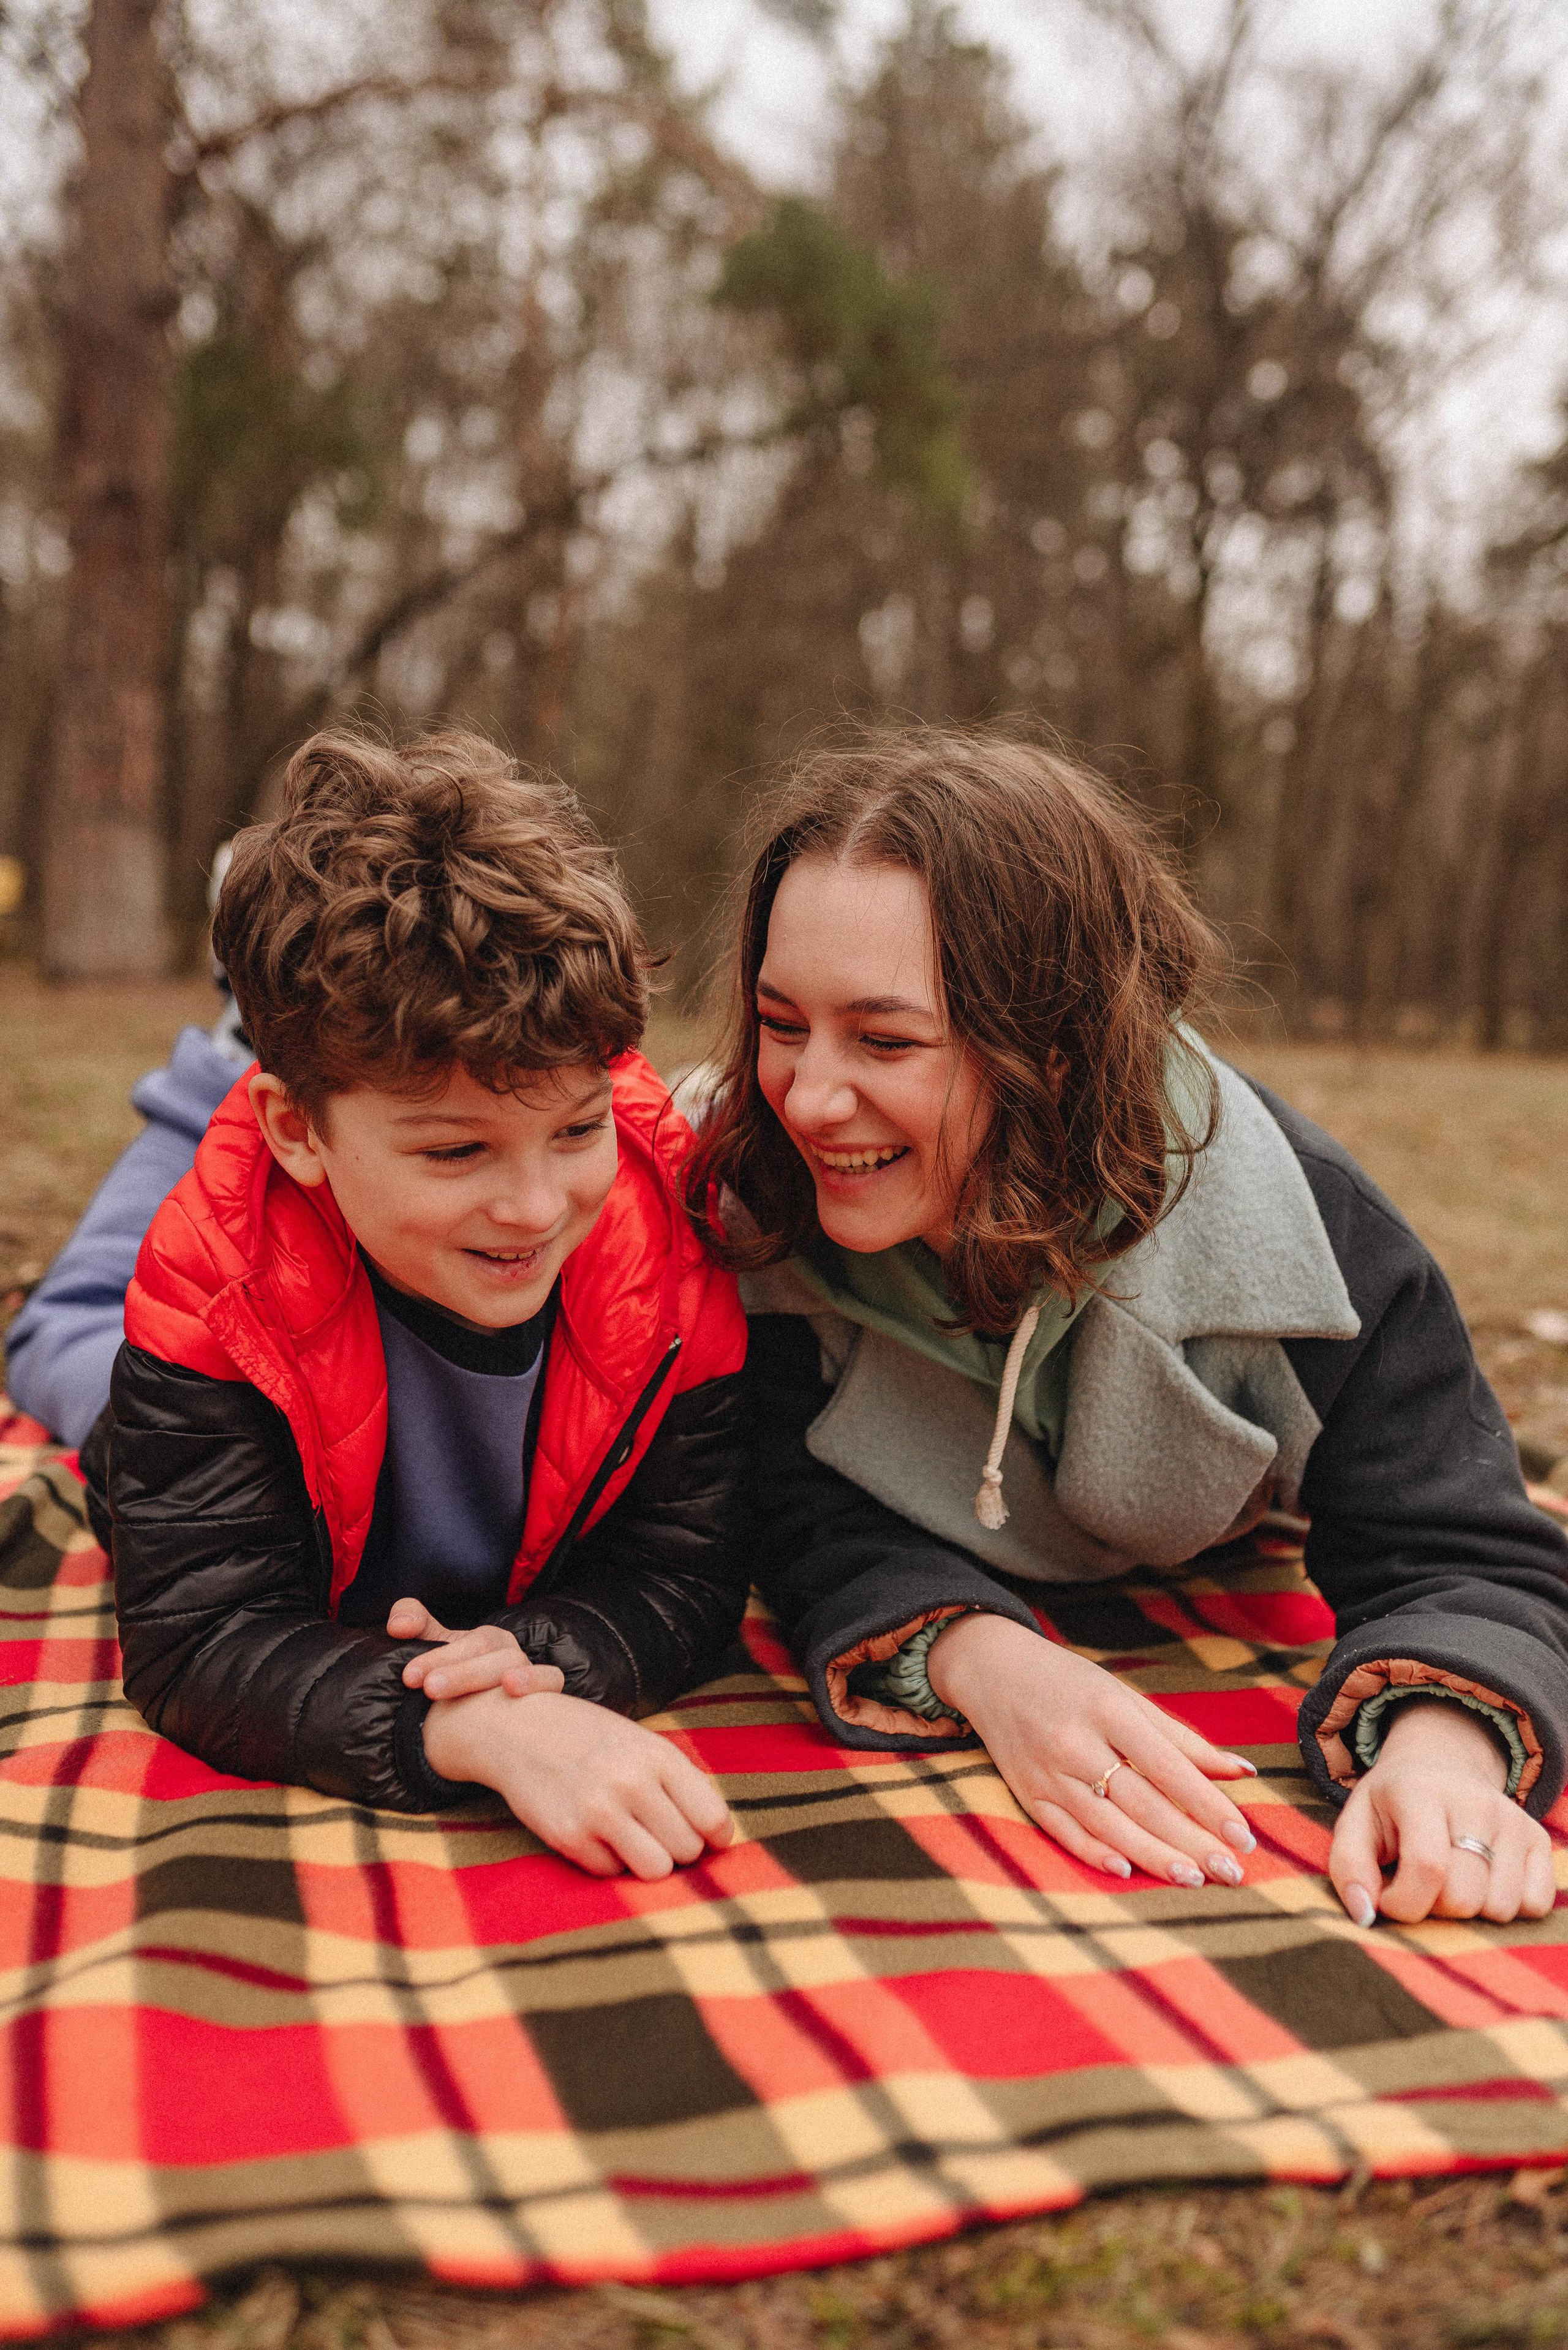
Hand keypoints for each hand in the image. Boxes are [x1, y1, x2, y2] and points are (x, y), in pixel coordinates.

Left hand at [388, 1597, 564, 1699]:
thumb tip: (397, 1627)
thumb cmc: (457, 1687)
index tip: (409, 1677)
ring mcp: (528, 1670)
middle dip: (455, 1670)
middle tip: (428, 1688)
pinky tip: (512, 1689)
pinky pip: (550, 1679)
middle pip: (482, 1649)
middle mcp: (507, 1651)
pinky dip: (534, 1679)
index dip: (435, 1655)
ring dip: (480, 1675)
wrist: (489, 1729)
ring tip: (458, 1690)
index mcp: (484, 1641)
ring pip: (510, 1664)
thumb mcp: (433, 1654)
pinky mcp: (548, 1690)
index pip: (459, 1639)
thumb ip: (412, 1626)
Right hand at [423, 1686, 733, 1878]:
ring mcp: (598, 1810)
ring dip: (649, 1862)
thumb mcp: (641, 1743)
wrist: (518, 1728)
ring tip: (634, 1839)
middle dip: (678, 1848)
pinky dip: (608, 1861)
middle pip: (686, 1849)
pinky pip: (612, 1873)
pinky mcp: (567, 1836)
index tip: (709, 1839)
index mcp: (657, 1755)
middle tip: (658, 1833)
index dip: (716, 1836)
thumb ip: (679, 1782)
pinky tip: (595, 1833)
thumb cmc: (589, 1738)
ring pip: (656, 1870)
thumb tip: (717, 1835)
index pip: (712, 1817)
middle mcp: (631, 1782)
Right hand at [928, 1612, 1256, 1885]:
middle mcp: (1076, 1742)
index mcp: (1108, 1710)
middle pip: (1142, 1802)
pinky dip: (1094, 1853)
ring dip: (1153, 1855)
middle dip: (1190, 1841)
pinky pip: (1063, 1832)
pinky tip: (1126, 1870)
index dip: (1206, 1803)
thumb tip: (1242, 1772)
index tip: (1242, 1835)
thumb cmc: (1070, 1682)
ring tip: (1194, 1879)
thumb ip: (1182, 1738)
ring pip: (1107, 1825)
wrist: (991, 1670)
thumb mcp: (1125, 1697)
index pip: (1167, 1766)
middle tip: (1231, 1871)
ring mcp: (1048, 1772)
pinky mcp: (1027, 1793)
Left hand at [1329, 1698, 1555, 1925]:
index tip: (1388, 1900)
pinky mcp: (1538, 1838)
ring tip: (1451, 1881)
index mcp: (1420, 1792)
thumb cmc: (1391, 1807)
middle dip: (1434, 1908)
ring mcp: (1512, 1819)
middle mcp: (1474, 1802)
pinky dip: (1508, 1907)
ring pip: (1501, 1907)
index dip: (1404, 1903)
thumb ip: (1348, 1869)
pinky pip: (1535, 1905)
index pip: (1426, 1867)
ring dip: (1471, 1911)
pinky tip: (1483, 1882)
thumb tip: (1366, 1916)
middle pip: (1464, 1897)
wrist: (1438, 1765)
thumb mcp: (1355, 1824)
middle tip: (1420, 1885)